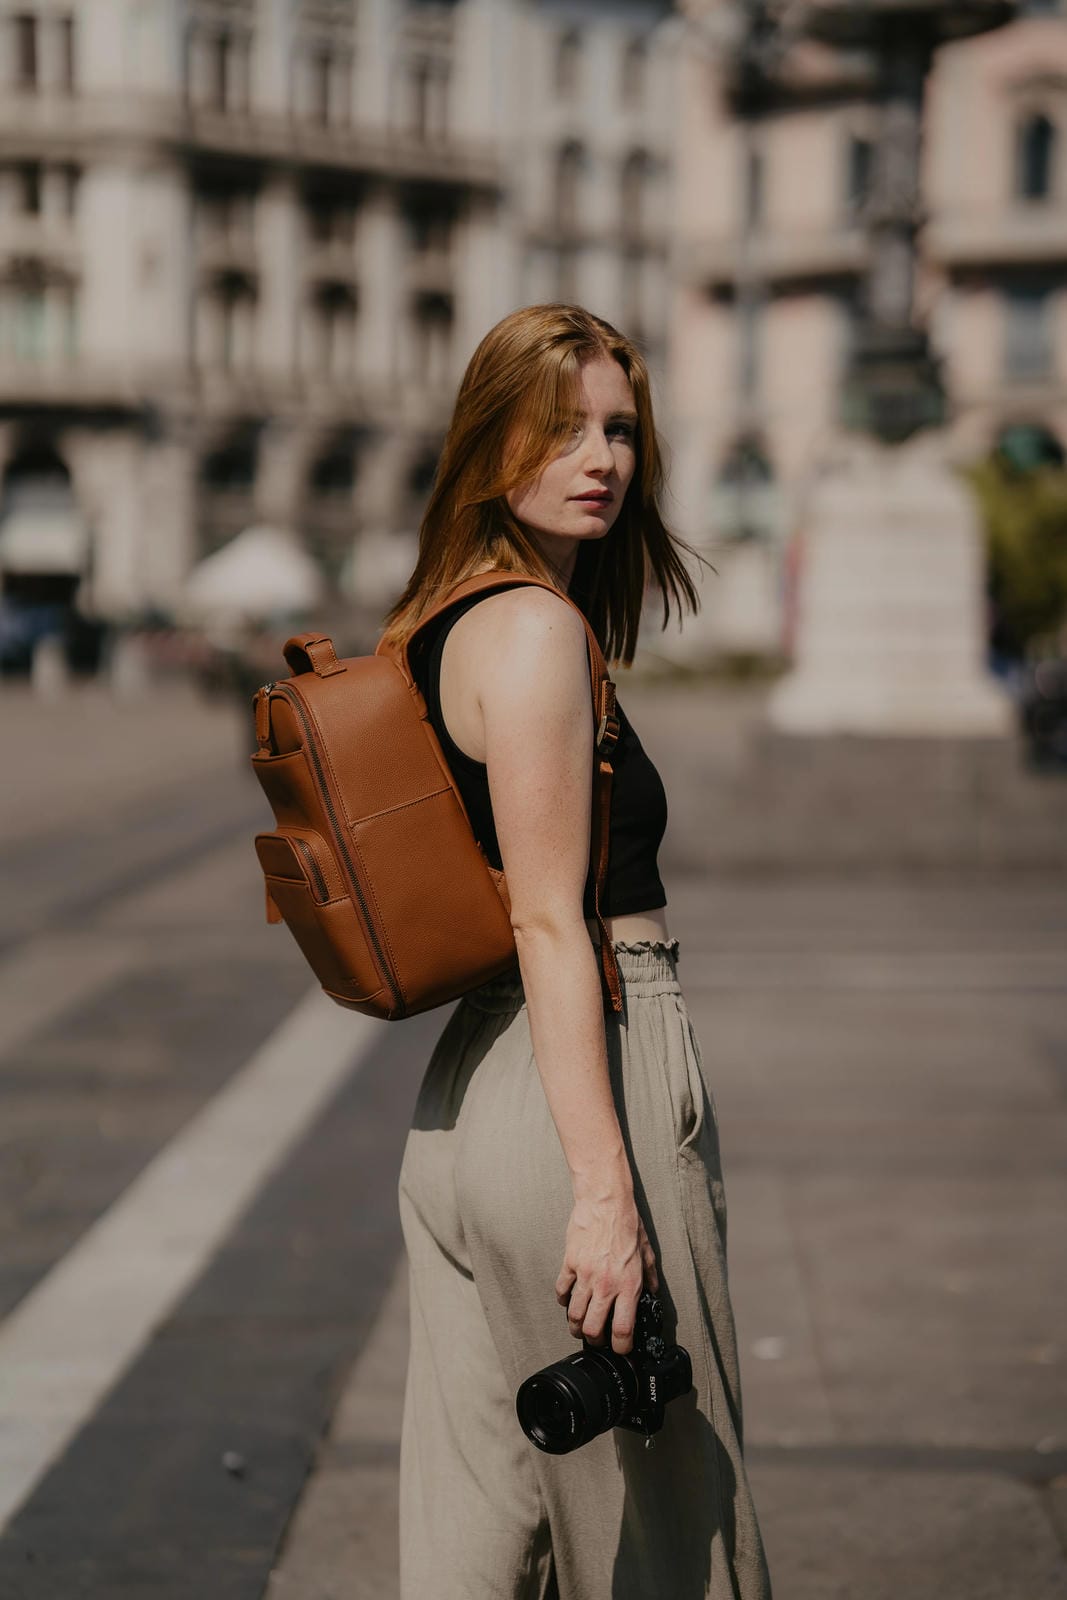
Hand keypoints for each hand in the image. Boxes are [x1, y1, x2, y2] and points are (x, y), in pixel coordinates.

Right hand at [555, 1189, 658, 1355]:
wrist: (606, 1202)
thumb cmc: (627, 1224)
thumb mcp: (647, 1253)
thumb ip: (650, 1276)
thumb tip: (653, 1292)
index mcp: (628, 1285)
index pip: (622, 1329)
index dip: (621, 1347)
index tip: (620, 1349)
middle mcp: (606, 1285)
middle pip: (593, 1328)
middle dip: (595, 1340)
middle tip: (597, 1339)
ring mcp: (585, 1276)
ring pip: (574, 1314)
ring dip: (575, 1326)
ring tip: (579, 1327)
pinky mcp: (570, 1264)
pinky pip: (561, 1290)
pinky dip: (562, 1300)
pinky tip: (567, 1300)